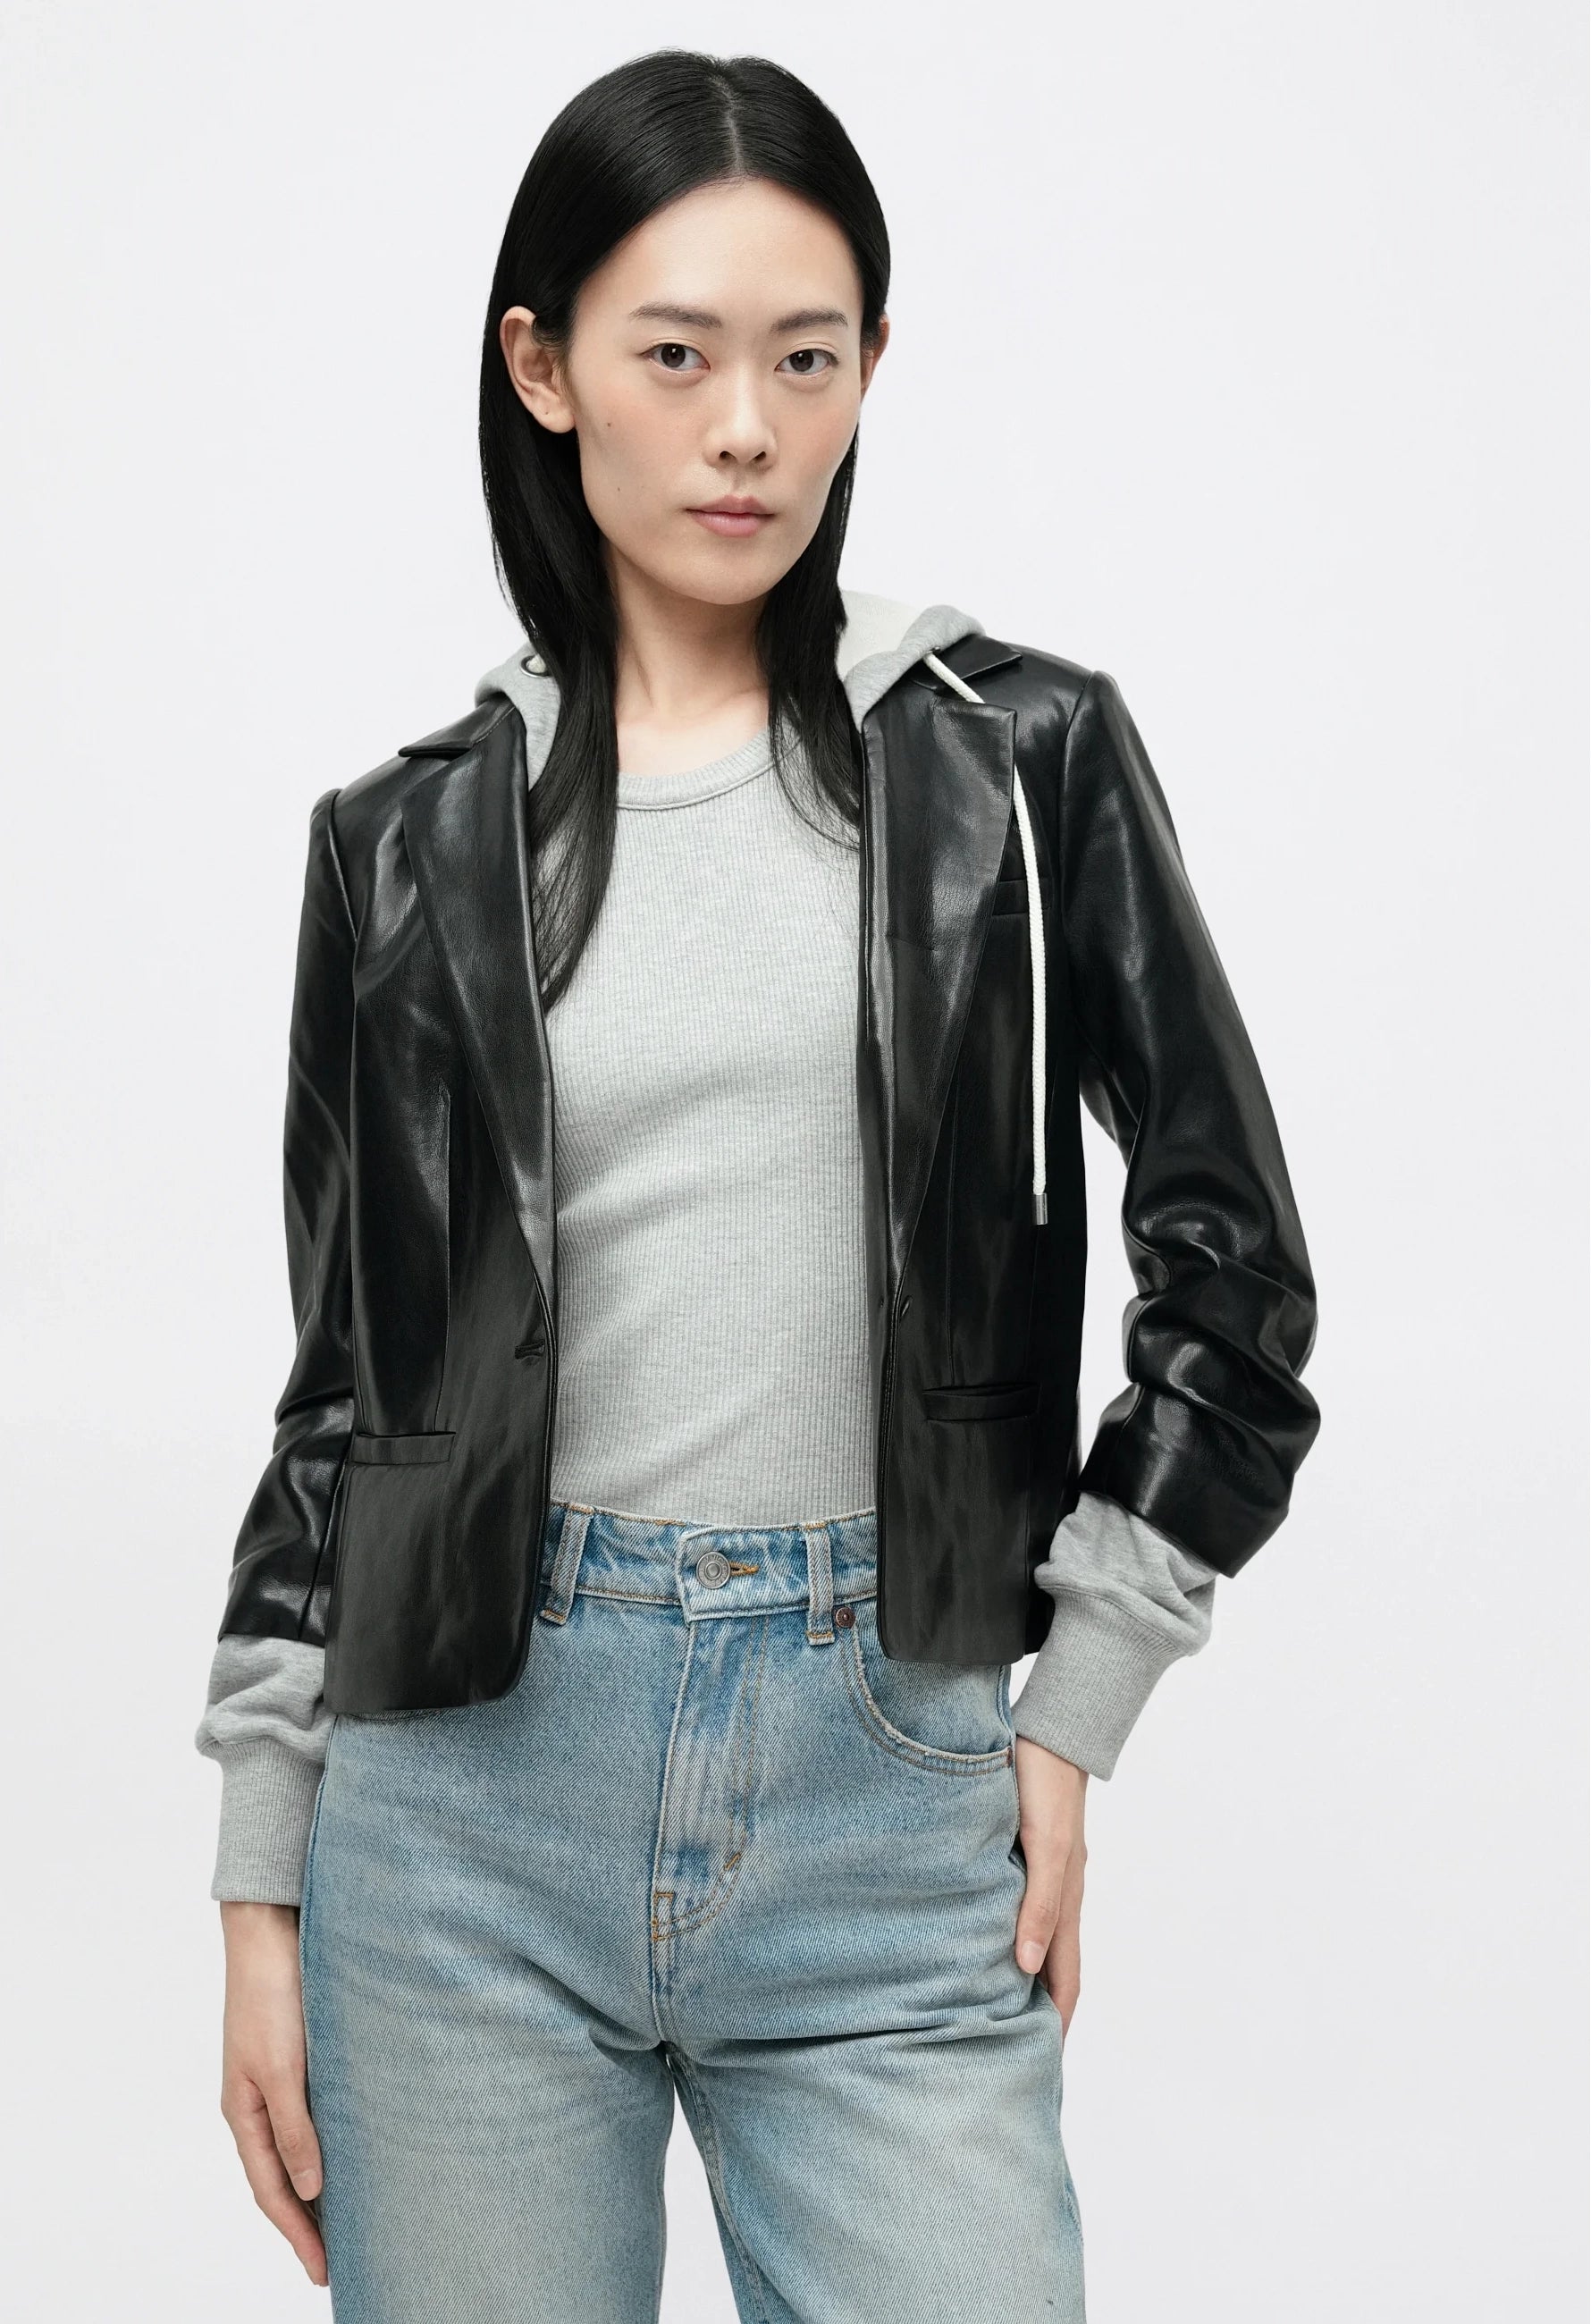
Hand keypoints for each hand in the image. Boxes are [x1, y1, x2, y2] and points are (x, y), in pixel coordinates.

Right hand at [218, 1901, 327, 2285]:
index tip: (323, 2272)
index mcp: (244, 2113)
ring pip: (301, 2147)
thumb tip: (312, 2188)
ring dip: (321, 2184)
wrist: (273, 1930)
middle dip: (307, 2221)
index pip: (271, 2191)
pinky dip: (332, 2142)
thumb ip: (294, 2128)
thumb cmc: (271, 1994)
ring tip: (352, 2218)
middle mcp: (260, 2103)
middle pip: (283, 2177)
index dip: (297, 2233)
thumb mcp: (282, 2068)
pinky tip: (357, 2150)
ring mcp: (281, 2081)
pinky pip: (317, 2114)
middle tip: (339, 2260)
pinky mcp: (304, 2057)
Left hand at [1011, 1735, 1087, 2034]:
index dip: (1058, 2022)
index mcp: (1065, 1899)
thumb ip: (1037, 1905)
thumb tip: (1024, 1968)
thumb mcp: (1043, 1847)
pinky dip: (1008, 1935)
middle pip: (1052, 1965)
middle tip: (1013, 2050)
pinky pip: (1019, 1906)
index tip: (1043, 2065)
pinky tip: (985, 1938)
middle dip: (1039, 2010)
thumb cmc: (1045, 1786)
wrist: (1050, 1730)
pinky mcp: (1025, 1851)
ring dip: (1021, 1976)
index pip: (1065, 1979)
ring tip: (994, 2008)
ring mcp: (1043, 1872)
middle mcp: (1057, 1892)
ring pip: (1034, 1937)